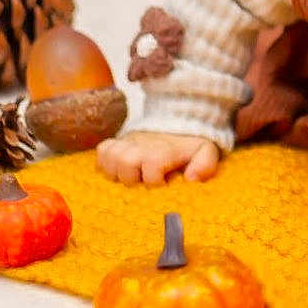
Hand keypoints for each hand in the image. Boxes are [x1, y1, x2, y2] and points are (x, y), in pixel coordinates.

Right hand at [95, 130, 220, 184]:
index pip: (151, 168)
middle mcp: (141, 146)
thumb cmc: (190, 145)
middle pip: (125, 163)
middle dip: (132, 178)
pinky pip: (101, 152)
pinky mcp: (117, 143)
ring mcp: (127, 143)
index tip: (162, 184)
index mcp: (163, 151)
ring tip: (129, 177)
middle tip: (142, 181)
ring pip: (109, 157)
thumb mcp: (206, 152)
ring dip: (117, 171)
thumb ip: (205, 165)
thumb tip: (192, 179)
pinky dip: (105, 163)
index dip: (154, 182)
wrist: (177, 123)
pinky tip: (117, 170)